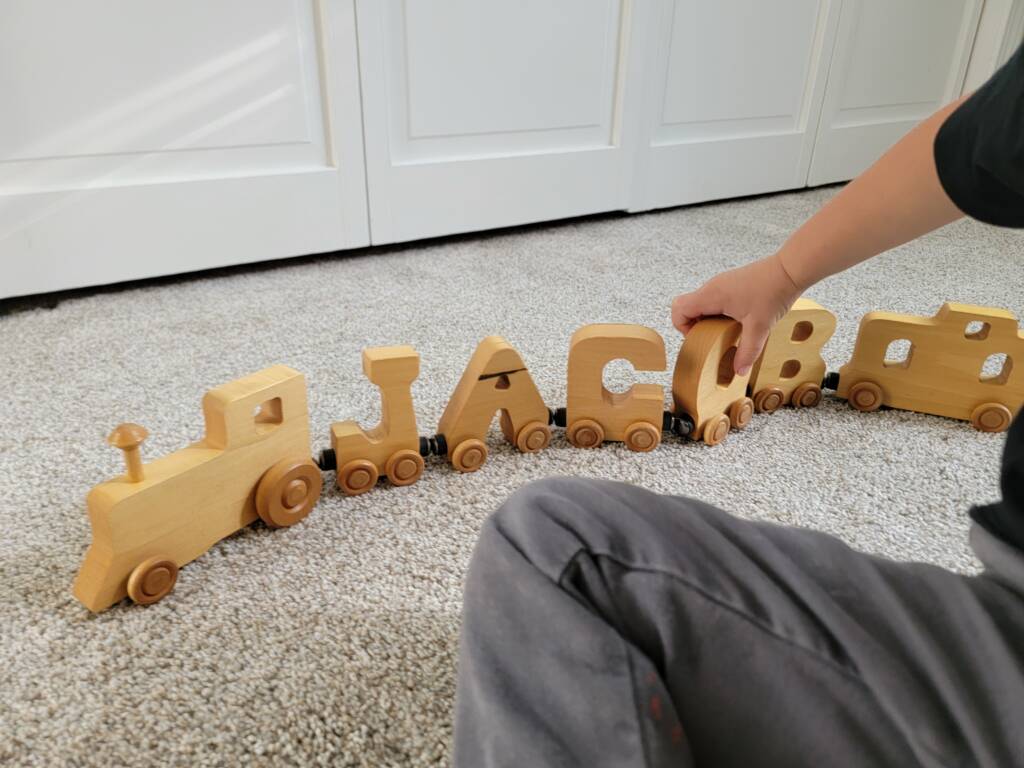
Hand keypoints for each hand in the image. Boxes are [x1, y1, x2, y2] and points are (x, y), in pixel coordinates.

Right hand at [671, 254, 801, 374]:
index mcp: (711, 295)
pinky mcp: (731, 283)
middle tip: (712, 337)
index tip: (700, 337)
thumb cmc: (773, 292)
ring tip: (727, 330)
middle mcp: (712, 287)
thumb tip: (739, 371)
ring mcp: (721, 283)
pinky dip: (718, 311)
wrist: (790, 270)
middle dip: (694, 325)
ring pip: (700, 302)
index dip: (683, 327)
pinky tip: (737, 319)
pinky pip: (713, 298)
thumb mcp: (759, 327)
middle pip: (687, 306)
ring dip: (707, 319)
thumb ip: (747, 351)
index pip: (679, 309)